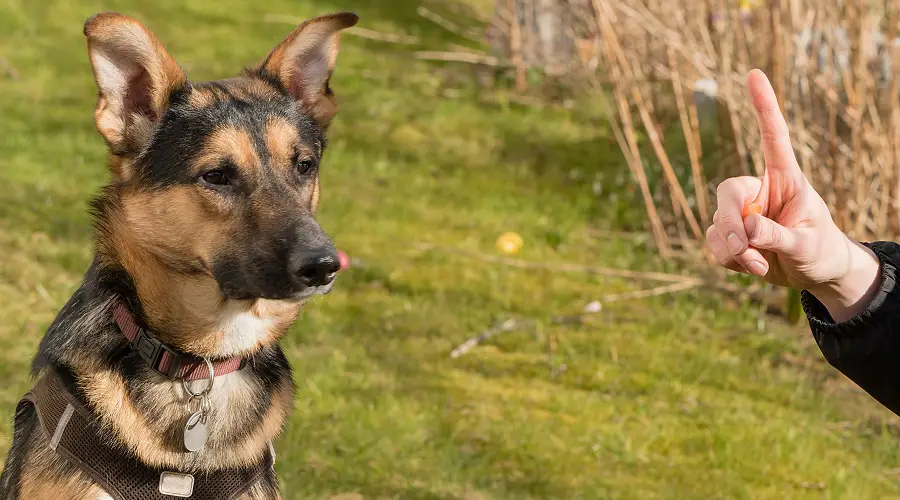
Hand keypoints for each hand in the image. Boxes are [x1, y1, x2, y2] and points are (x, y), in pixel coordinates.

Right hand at [706, 69, 879, 320]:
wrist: (812, 274)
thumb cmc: (819, 250)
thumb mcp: (806, 244)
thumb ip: (779, 236)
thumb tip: (747, 230)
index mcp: (785, 179)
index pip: (772, 138)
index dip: (763, 108)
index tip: (754, 74)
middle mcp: (758, 192)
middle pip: (727, 194)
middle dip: (729, 223)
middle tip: (743, 248)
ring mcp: (741, 215)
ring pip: (716, 225)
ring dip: (732, 249)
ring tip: (759, 264)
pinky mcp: (729, 237)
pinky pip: (714, 245)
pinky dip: (728, 260)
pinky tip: (749, 266)